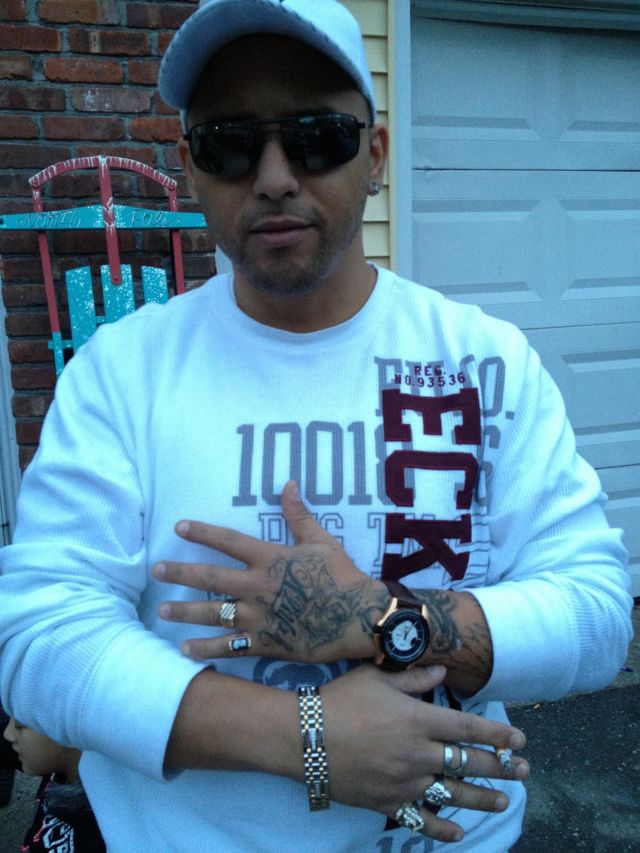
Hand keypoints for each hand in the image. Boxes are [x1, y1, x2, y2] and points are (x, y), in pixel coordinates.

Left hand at [154, 481, 387, 661]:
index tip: (178, 527)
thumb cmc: (341, 575)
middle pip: (210, 578)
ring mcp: (259, 617)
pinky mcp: (266, 642)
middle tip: (156, 571)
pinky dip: (206, 649)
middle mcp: (257, 587)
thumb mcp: (321, 540)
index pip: (228, 541)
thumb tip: (288, 484)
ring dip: (185, 612)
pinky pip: (230, 647)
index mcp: (269, 559)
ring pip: (213, 614)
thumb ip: (299, 515)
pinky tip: (185, 650)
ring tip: (162, 611)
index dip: (202, 532)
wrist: (358, 617)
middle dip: (180, 573)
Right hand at [321, 665, 528, 843]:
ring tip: (503, 801)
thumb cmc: (340, 700)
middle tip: (524, 771)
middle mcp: (418, 753)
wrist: (304, 737)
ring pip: (454, 794)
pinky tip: (460, 833)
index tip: (520, 739)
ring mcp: (405, 783)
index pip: (468, 727)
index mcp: (418, 720)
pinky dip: (442, 829)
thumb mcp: (376, 679)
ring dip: (482, 798)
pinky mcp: (388, 803)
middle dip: (501, 767)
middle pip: (468, 762)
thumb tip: (443, 672)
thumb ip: (414, 678)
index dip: (497, 734)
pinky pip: (421, 821)